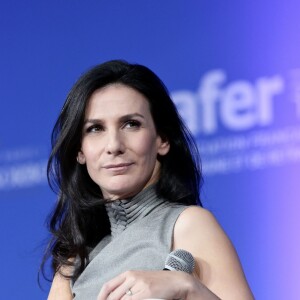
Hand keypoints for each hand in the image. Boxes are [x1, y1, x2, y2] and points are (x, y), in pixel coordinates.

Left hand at [97, 270, 219, 299]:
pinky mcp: (146, 292)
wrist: (175, 281)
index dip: (101, 298)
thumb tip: (115, 298)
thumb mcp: (140, 281)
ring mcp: (139, 284)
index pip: (108, 286)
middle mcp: (132, 277)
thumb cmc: (157, 282)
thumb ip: (127, 288)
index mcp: (128, 273)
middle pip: (113, 296)